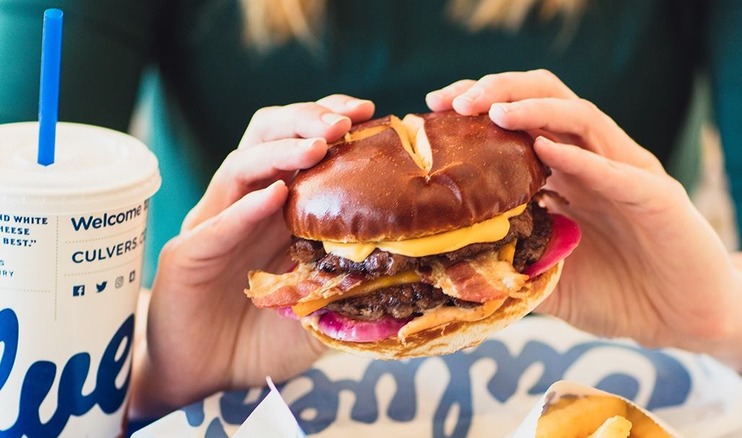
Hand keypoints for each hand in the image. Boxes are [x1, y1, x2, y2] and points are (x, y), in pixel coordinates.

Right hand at [129, 95, 374, 417]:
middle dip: (306, 120)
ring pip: (240, 167)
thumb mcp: (322, 311)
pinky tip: (275, 196)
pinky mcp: (187, 255)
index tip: (370, 113)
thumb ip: (354, 291)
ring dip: (281, 151)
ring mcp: (214, 226)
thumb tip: (412, 279)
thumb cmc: (263, 338)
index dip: (330, 122)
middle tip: (344, 120)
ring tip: (318, 146)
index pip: (301, 147)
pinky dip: (246, 208)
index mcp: (278, 209)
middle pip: (267, 137)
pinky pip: (217, 225)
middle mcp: (245, 206)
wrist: (207, 376)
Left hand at [426, 71, 737, 350]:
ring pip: (580, 118)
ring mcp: (626, 174)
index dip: (475, 112)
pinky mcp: (658, 196)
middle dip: (497, 93)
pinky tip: (546, 149)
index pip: (517, 125)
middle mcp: (593, 163)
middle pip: (545, 102)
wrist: (683, 320)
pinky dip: (582, 158)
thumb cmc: (616, 294)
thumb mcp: (547, 280)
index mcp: (564, 175)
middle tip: (453, 101)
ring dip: (533, 109)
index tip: (433, 111)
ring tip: (492, 111)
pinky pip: (618, 170)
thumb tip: (448, 268)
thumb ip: (509, 265)